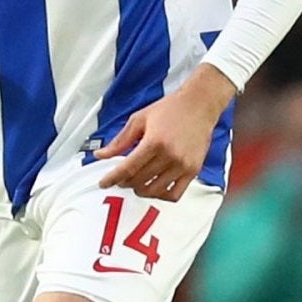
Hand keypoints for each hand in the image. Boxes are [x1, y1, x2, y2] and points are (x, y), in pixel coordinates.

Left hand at [96, 66, 234, 199]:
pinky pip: (174, 194)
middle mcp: (170, 156)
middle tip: (121, 178)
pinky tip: (155, 187)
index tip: (103, 183)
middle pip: (139, 181)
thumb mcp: (139, 119)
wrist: (199, 105)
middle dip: (125, 182)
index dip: (112, 178)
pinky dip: (161, 195)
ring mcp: (182, 165)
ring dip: (141, 190)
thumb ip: (120, 140)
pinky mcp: (193, 171)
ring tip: (137, 182)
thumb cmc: (170, 109)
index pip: (128, 168)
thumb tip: (101, 154)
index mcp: (154, 141)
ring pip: (154, 190)